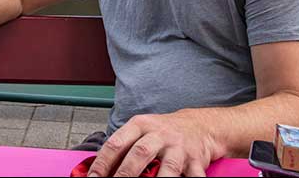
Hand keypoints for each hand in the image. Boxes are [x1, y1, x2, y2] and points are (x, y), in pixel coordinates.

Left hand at [86, 111, 222, 176]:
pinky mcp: (196, 161)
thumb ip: (123, 147)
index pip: (116, 143)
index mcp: (140, 126)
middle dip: (125, 173)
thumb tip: (99, 170)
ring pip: (168, 167)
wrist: (199, 125)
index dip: (102, 163)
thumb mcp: (141, 131)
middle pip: (140, 153)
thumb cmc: (164, 131)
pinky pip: (194, 177)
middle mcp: (159, 134)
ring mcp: (179, 148)